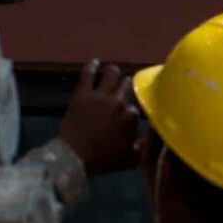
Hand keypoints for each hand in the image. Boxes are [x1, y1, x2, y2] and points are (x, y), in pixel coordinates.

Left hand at [58, 61, 142, 175]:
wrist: (72, 158)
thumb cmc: (102, 160)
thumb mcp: (130, 159)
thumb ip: (143, 148)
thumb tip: (150, 139)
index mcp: (131, 117)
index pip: (135, 106)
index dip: (131, 110)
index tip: (128, 114)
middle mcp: (119, 102)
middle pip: (127, 85)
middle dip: (127, 85)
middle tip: (123, 88)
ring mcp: (100, 96)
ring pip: (112, 74)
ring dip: (114, 72)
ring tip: (113, 72)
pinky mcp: (82, 94)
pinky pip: (88, 74)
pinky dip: (92, 66)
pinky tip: (95, 61)